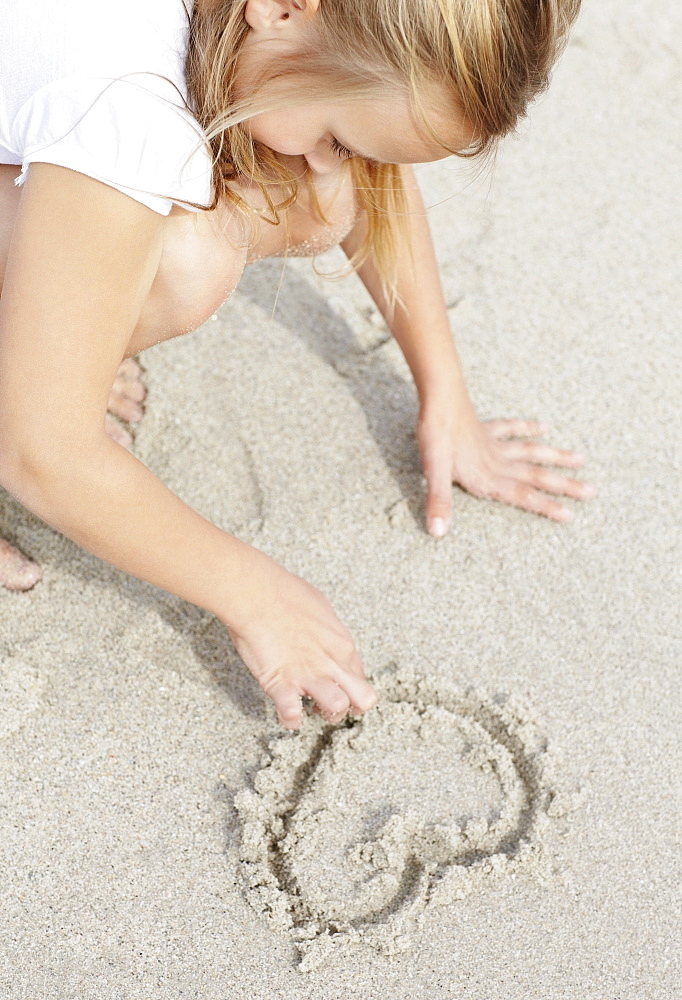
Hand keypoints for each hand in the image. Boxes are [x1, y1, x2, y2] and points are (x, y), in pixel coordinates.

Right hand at [223, 558, 376, 729]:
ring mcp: (309, 675)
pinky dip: (289, 718)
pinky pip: (292, 715)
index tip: (334, 685)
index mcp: (342, 644)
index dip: (349, 686)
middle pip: (364, 699)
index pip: (360, 678)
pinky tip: (285, 709)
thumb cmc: (284, 593)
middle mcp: (331, 663)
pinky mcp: (282, 684)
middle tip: (329, 702)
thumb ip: (326, 631)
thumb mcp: (321, 609)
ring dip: (324, 713)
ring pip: (338, 709)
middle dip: (350, 707)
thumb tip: (323, 636)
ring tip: (309, 706)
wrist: (258, 594)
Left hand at [417, 403, 594, 535]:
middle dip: (564, 485)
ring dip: (556, 457)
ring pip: (532, 452)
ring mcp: (494, 444)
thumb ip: (439, 502)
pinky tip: (545, 427)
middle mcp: (497, 462)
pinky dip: (529, 428)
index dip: (546, 506)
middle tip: (592, 491)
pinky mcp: (487, 428)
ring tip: (581, 459)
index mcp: (487, 476)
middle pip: (536, 476)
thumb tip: (437, 532)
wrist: (439, 399)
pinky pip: (512, 428)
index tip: (571, 515)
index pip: (522, 496)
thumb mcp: (434, 472)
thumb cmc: (435, 436)